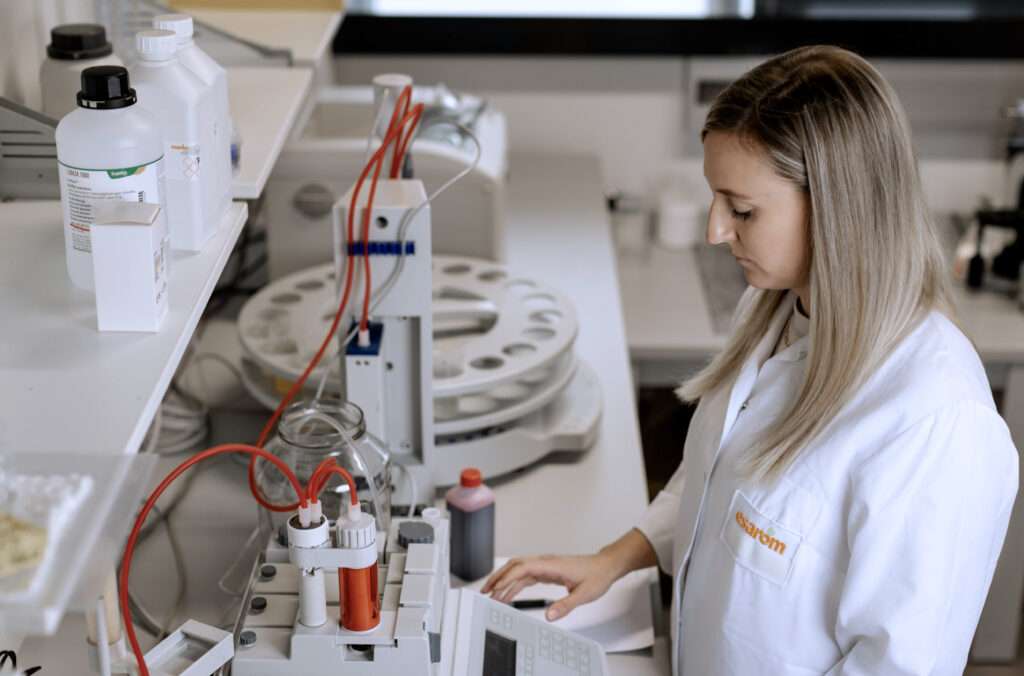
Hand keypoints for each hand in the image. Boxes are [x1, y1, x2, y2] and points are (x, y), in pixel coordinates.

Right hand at [481, 553, 620, 621]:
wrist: (605, 566)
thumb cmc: (596, 576)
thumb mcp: (584, 594)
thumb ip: (566, 605)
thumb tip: (549, 616)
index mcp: (552, 565)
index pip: (523, 568)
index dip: (507, 578)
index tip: (496, 589)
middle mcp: (545, 563)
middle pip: (515, 566)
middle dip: (498, 577)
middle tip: (485, 591)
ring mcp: (545, 566)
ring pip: (518, 571)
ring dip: (504, 582)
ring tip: (492, 596)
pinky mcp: (546, 571)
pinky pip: (526, 577)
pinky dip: (515, 585)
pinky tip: (509, 595)